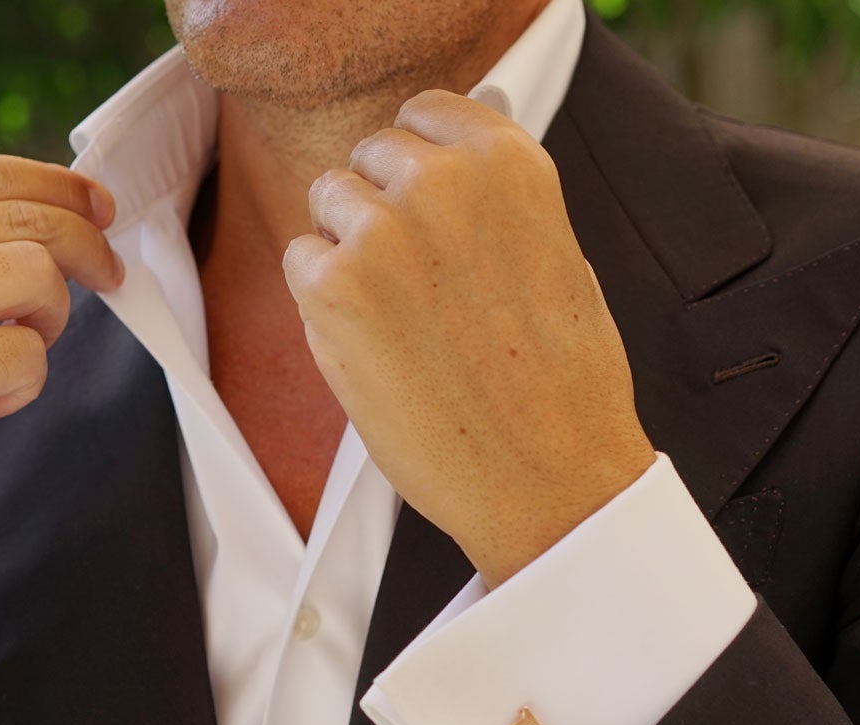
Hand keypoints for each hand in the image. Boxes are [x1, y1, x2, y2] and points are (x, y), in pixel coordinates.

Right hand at [0, 154, 123, 716]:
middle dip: (84, 244)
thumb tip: (46, 217)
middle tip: (111, 278)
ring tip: (14, 362)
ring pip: (31, 271)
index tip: (99, 207)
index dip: (54, 184)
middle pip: (15, 215)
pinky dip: (24, 384)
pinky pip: (25, 353)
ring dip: (50, 319)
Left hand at [282, 89, 654, 588]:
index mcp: (510, 161)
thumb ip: (496, 201)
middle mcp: (443, 178)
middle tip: (424, 290)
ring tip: (405, 322)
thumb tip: (444, 160)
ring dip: (349, 251)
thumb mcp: (555, 256)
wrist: (547, 477)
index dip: (420, 166)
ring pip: (327, 200)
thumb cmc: (560, 383)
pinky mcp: (334, 286)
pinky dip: (325, 304)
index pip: (425, 112)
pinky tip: (378, 349)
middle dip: (383, 209)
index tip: (435, 218)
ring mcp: (382, 228)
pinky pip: (299, 260)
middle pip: (370, 155)